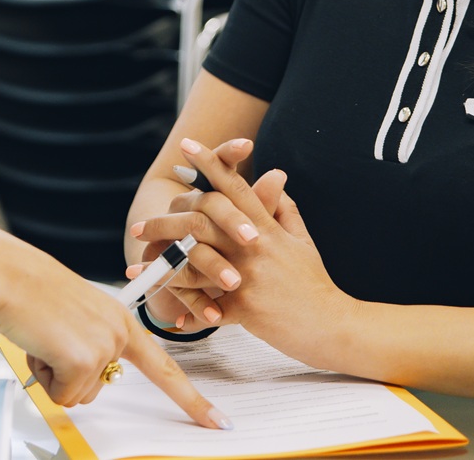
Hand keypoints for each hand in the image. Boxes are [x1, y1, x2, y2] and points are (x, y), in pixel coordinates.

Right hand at [0, 225, 230, 429]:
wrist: (8, 277)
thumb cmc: (32, 292)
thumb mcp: (76, 316)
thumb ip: (93, 344)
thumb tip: (85, 377)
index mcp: (122, 320)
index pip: (165, 368)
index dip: (192, 399)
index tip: (217, 421)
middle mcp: (119, 333)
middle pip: (102, 386)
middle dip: (70, 375)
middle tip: (51, 340)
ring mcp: (105, 346)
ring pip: (79, 393)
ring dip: (54, 374)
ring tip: (43, 336)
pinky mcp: (84, 360)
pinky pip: (62, 395)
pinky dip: (43, 377)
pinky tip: (38, 343)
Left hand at [139, 138, 358, 366]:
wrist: (336, 327)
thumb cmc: (316, 285)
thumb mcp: (304, 242)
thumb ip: (286, 210)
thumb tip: (275, 180)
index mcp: (267, 228)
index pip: (235, 187)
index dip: (210, 164)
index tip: (187, 146)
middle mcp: (255, 246)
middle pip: (202, 220)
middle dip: (165, 220)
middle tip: (137, 226)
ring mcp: (249, 275)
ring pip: (195, 261)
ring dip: (162, 265)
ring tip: (137, 269)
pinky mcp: (245, 307)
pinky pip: (206, 305)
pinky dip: (187, 310)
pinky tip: (168, 316)